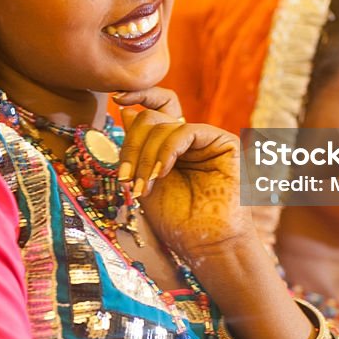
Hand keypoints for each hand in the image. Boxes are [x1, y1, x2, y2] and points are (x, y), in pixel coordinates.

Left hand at [112, 88, 253, 258]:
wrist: (204, 243)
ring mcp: (205, 139)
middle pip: (151, 118)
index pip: (155, 108)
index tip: (115, 98)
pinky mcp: (222, 143)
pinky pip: (185, 131)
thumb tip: (126, 110)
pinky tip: (161, 173)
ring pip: (163, 125)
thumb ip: (136, 147)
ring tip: (143, 186)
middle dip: (132, 146)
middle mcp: (187, 138)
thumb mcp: (143, 179)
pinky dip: (166, 151)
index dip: (138, 95)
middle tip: (126, 178)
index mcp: (169, 144)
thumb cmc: (175, 219)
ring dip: (146, 157)